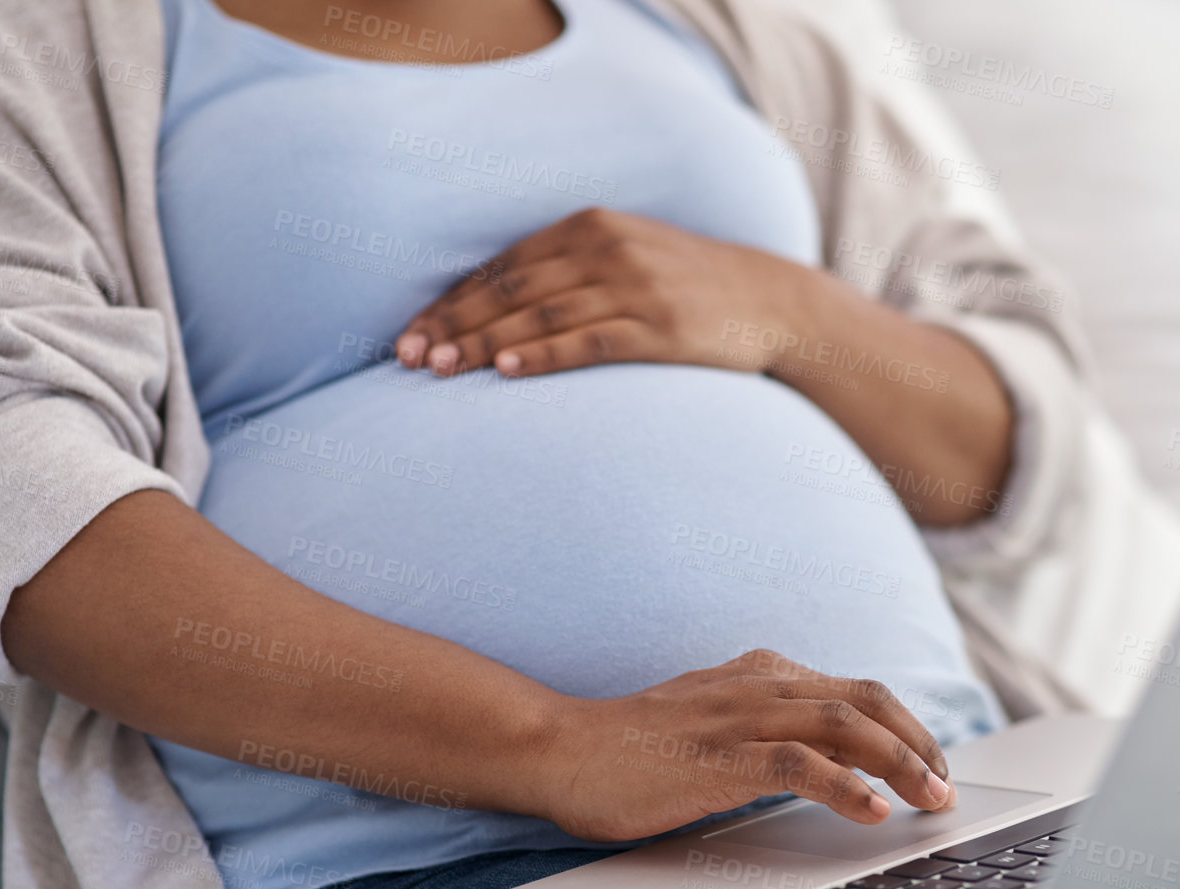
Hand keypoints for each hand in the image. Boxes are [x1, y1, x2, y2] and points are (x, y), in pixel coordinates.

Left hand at [396, 207, 806, 378]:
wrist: (770, 301)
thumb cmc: (688, 286)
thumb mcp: (627, 256)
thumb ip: (569, 270)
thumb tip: (495, 308)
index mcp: (590, 227)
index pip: (502, 268)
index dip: (451, 303)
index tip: (409, 335)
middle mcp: (607, 250)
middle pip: (511, 291)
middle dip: (453, 326)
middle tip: (409, 359)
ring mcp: (635, 289)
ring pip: (540, 317)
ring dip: (484, 344)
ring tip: (442, 370)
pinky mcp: (661, 329)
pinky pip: (589, 341)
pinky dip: (543, 354)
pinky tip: (507, 370)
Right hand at [529, 649, 956, 842]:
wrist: (560, 749)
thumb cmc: (633, 749)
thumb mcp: (713, 726)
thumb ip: (766, 733)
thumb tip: (829, 767)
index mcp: (761, 676)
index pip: (857, 692)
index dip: (907, 727)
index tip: (934, 765)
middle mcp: (759, 686)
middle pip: (867, 702)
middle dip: (919, 744)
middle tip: (946, 788)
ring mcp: (740, 719)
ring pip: (846, 727)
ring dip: (901, 764)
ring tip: (932, 800)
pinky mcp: (719, 758)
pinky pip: (800, 766)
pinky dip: (847, 787)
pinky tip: (874, 812)